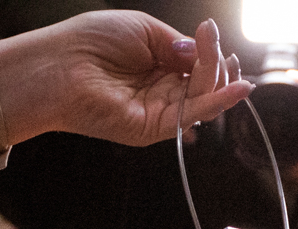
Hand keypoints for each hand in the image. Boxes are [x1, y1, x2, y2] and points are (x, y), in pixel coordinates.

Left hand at [0, 14, 251, 147]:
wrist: (61, 65)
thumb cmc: (92, 41)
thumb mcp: (145, 31)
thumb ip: (178, 45)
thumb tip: (203, 53)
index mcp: (156, 65)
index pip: (196, 65)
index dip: (210, 53)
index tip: (211, 33)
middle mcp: (159, 90)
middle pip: (204, 83)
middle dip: (217, 64)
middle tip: (213, 44)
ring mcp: (158, 111)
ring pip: (203, 100)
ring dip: (219, 80)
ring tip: (224, 59)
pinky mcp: (153, 128)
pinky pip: (191, 116)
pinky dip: (217, 103)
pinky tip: (236, 89)